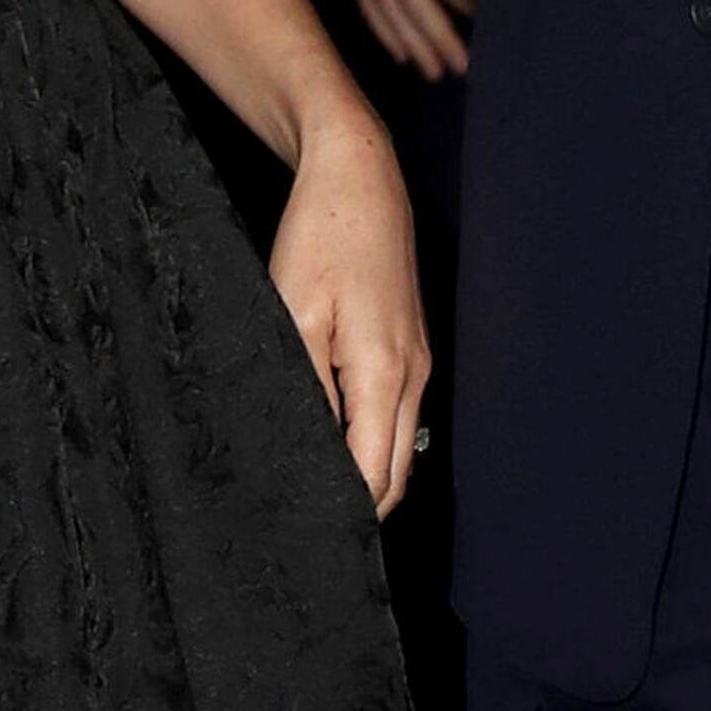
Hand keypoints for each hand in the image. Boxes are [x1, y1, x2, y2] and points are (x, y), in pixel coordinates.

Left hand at [267, 104, 432, 512]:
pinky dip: (371, 443)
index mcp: (385, 373)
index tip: (304, 534)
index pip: (374, 476)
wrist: (359, 176)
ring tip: (313, 496)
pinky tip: (333, 445)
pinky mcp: (411, 349)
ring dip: (366, 477)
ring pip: (399, 447)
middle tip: (306, 532)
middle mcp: (414, 376)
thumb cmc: (322, 235)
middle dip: (359, 509)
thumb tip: (305, 453)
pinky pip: (396, 417)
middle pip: (395, 474)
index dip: (342, 514)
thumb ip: (305, 390)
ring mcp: (418, 363)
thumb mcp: (293, 314)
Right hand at [342, 0, 473, 79]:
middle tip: (461, 68)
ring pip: (390, 11)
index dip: (467, 6)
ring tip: (433, 70)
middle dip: (440, 40)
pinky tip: (400, 52)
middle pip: (416, 6)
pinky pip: (368, 3)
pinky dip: (384, 30)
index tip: (484, 26)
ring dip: (412, 44)